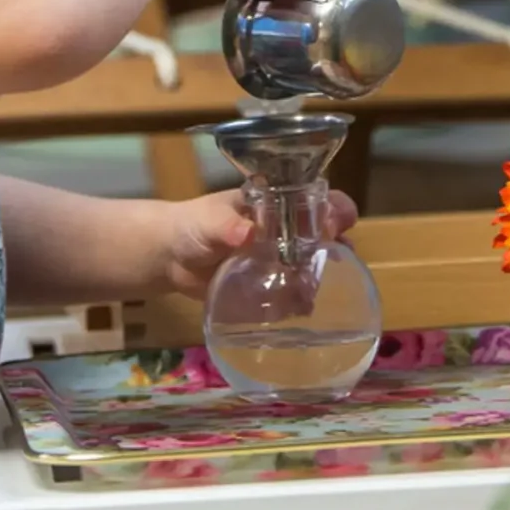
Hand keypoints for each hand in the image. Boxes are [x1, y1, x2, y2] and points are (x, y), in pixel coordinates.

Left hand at [160, 187, 359, 298]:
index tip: (336, 227)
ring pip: (316, 268)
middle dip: (338, 249)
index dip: (336, 211)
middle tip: (330, 262)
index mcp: (279, 204)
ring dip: (319, 278)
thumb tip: (247, 234)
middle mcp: (289, 231)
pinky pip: (296, 295)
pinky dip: (301, 302)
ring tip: (308, 289)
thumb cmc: (194, 225)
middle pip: (329, 236)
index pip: (321, 201)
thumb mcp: (209, 220)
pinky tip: (297, 308)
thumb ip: (226, 226)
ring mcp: (282, 261)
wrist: (172, 256)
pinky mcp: (272, 288)